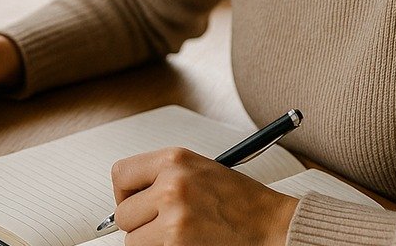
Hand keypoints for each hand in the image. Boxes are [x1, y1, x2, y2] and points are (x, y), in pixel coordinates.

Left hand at [111, 147, 297, 245]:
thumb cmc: (241, 202)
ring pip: (133, 240)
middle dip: (140, 225)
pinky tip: (189, 245)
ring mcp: (175, 217)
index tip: (134, 204)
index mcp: (174, 159)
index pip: (121, 174)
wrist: (274, 227)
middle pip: (123, 214)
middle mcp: (171, 184)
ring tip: (181, 236)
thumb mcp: (200, 171)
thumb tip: (126, 200)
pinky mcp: (178, 244)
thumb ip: (163, 178)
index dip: (124, 194)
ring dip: (152, 243)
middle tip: (163, 226)